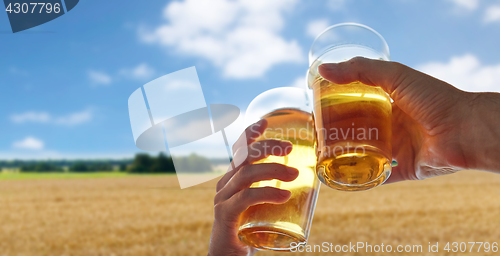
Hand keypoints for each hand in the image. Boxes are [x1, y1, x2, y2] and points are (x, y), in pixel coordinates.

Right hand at [207, 119, 298, 255]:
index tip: (266, 121)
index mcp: (233, 179)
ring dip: (272, 171)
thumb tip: (310, 185)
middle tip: (290, 148)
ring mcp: (222, 199)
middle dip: (266, 147)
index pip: (238, 150)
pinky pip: (245, 198)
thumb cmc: (249, 230)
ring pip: (246, 175)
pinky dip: (265, 193)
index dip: (250, 133)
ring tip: (294, 175)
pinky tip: (283, 196)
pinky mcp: (225, 215)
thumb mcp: (262, 207)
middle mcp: (225, 185)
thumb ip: (275, 194)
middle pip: (243, 157)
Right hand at [319, 57, 499, 181]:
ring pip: (361, 154)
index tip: (315, 109)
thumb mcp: (395, 75)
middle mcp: (390, 125)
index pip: (355, 103)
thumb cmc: (433, 98)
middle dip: (334, 133)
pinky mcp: (400, 170)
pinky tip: (339, 179)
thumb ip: (360, 69)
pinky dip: (358, 180)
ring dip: (342, 156)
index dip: (335, 106)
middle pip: (355, 129)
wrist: (465, 130)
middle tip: (314, 135)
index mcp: (388, 102)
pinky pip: (375, 177)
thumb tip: (321, 70)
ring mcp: (395, 148)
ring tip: (320, 157)